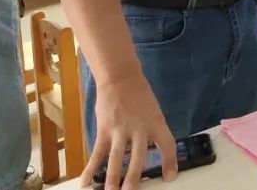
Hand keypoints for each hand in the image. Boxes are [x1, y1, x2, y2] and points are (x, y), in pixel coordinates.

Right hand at [81, 74, 176, 189]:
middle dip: (134, 177)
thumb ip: (152, 131)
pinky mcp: (104, 129)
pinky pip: (98, 152)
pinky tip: (86, 182)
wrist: (120, 77)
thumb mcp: (153, 111)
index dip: (170, 161)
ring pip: (116, 158)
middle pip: (138, 156)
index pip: (167, 144)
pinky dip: (91, 168)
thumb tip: (152, 153)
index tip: (169, 177)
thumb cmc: (139, 95)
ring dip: (113, 177)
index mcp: (156, 122)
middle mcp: (139, 128)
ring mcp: (120, 129)